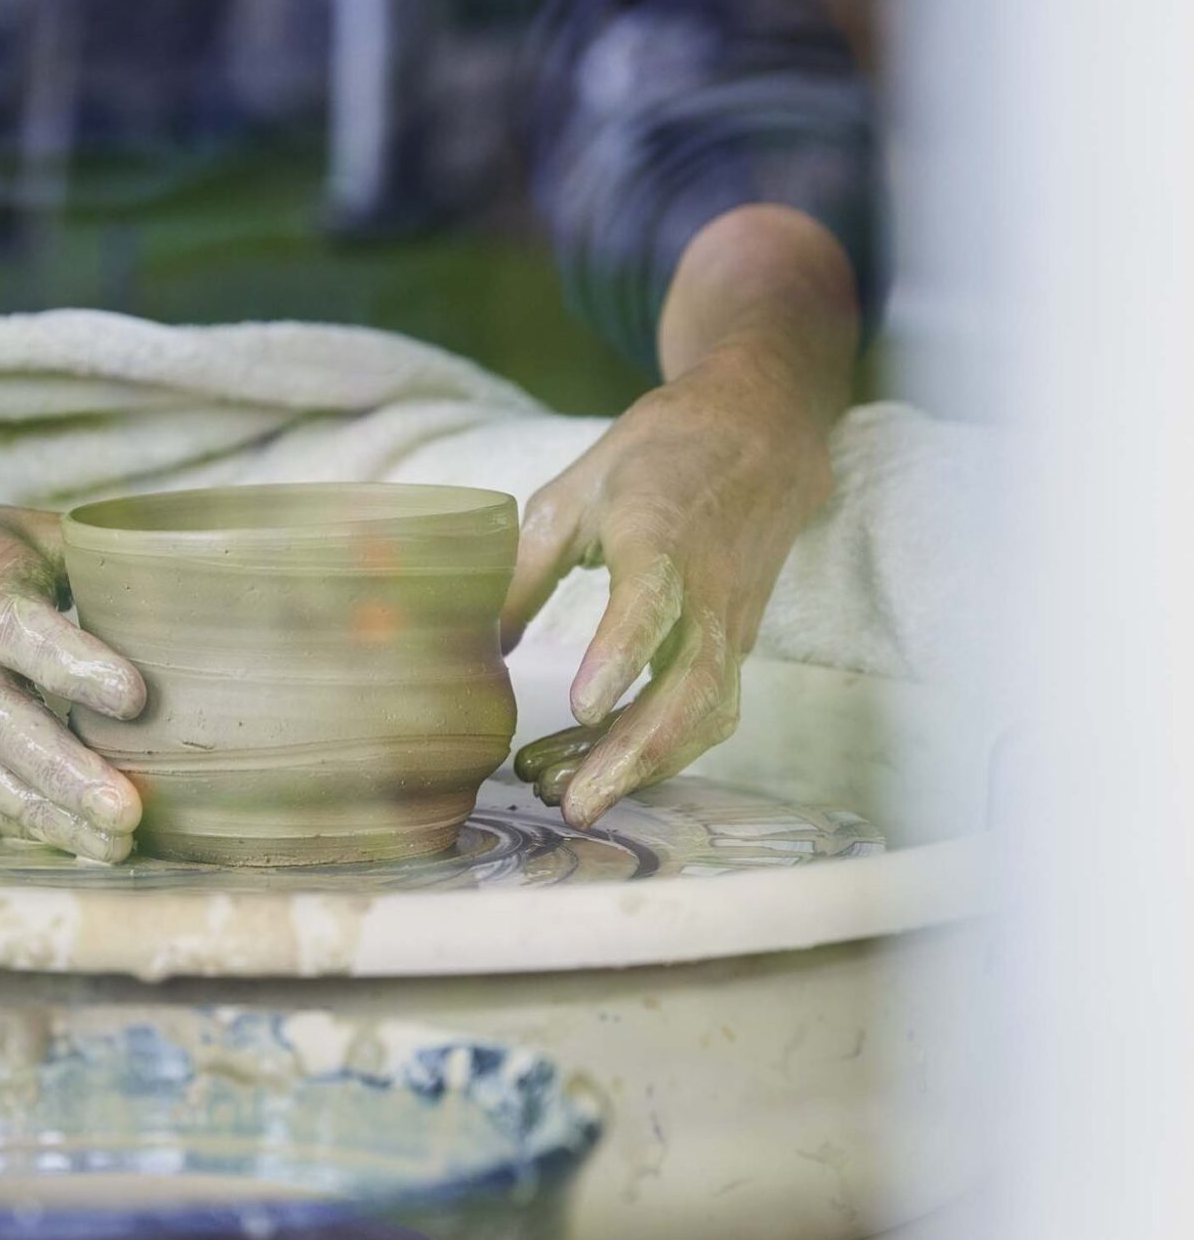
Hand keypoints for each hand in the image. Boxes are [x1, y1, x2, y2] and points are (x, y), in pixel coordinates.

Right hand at [0, 467, 145, 861]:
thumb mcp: (15, 527)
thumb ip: (91, 555)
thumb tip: (178, 578)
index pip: (24, 632)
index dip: (74, 666)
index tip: (133, 696)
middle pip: (6, 727)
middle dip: (67, 776)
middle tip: (127, 811)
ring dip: (48, 815)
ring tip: (113, 844)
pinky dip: (11, 823)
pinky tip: (63, 842)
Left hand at [503, 347, 833, 826]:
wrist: (761, 435)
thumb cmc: (657, 457)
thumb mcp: (574, 491)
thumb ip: (525, 567)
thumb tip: (478, 646)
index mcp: (661, 529)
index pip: (650, 598)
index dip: (621, 654)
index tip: (583, 706)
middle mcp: (707, 586)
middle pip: (690, 683)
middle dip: (634, 752)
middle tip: (572, 804)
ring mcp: (730, 621)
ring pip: (707, 711)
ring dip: (645, 766)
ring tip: (572, 799)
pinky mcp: (737, 645)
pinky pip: (706, 709)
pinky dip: (659, 751)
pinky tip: (599, 769)